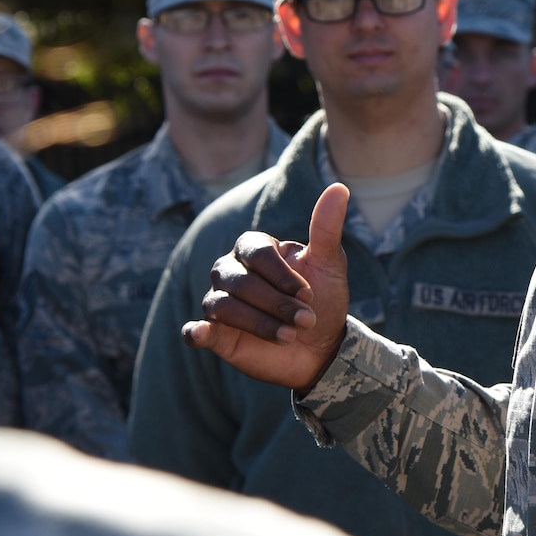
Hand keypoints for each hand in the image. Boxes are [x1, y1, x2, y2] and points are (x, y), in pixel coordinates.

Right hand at [184, 184, 349, 391]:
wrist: (320, 348)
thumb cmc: (323, 300)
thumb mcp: (329, 265)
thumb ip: (326, 228)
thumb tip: (339, 187)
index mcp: (255, 248)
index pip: (256, 252)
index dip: (281, 274)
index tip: (309, 294)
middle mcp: (231, 271)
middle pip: (239, 281)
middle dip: (275, 303)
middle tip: (306, 320)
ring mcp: (221, 302)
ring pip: (222, 306)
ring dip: (257, 322)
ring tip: (289, 336)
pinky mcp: (215, 334)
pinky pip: (196, 330)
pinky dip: (197, 332)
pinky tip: (202, 334)